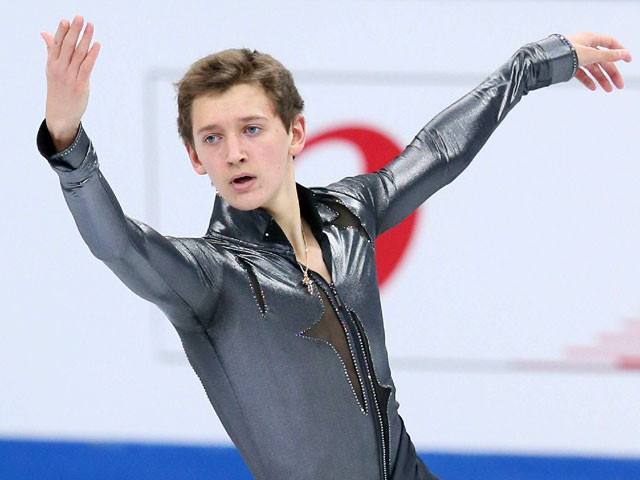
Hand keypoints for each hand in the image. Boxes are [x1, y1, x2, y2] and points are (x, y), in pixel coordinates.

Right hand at [41, 15, 99, 151]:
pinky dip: (92, 55)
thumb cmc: (58, 90)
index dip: (61, 31)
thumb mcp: (52, 70)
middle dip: (74, 31)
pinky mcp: (81, 85)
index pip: (56, 44)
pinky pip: (87, 66)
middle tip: (80, 17)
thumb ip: (52, 51)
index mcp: (52, 64)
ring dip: (85, 39)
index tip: (66, 20)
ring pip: (78, 54)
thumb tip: (45, 33)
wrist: (60, 114)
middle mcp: (59, 69)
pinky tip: (97, 44)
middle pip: (67, 46)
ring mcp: (70, 77)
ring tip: (91, 26)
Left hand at [565, 32, 631, 91]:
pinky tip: (593, 87)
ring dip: (601, 79)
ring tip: (607, 89)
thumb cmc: (565, 52)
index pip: (610, 43)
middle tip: (618, 85)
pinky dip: (587, 80)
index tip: (628, 60)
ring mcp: (576, 57)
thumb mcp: (590, 54)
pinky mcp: (568, 66)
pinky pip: (581, 74)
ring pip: (592, 68)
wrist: (545, 61)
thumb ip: (608, 55)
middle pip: (602, 60)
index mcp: (590, 39)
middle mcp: (584, 47)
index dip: (620, 51)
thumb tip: (623, 54)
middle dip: (611, 73)